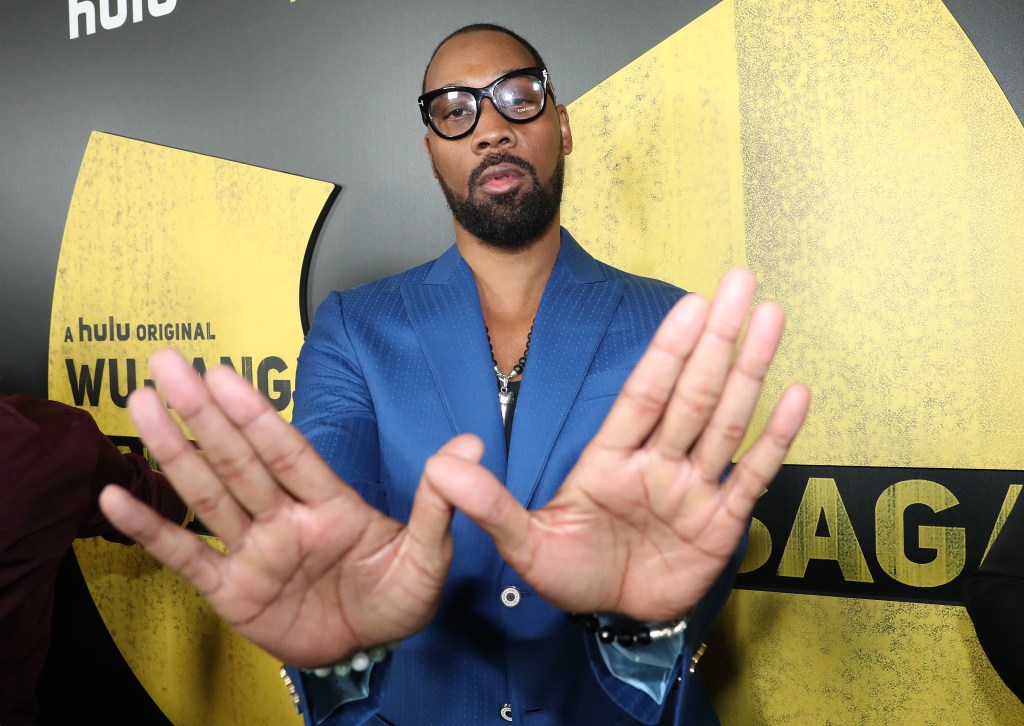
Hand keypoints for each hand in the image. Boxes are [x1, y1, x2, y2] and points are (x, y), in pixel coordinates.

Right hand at [99, 349, 468, 666]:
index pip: (288, 451)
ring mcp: (254, 551)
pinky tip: (117, 497)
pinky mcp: (231, 591)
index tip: (225, 376)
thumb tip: (469, 446)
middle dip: (204, 412)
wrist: (373, 647)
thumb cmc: (399, 593)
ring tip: (143, 404)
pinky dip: (151, 528)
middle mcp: (284, 517)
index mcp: (330, 503)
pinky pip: (186, 557)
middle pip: (239, 459)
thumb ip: (438, 502)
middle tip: (169, 362)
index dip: (256, 415)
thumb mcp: (428, 552)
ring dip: (175, 451)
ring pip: (208, 494)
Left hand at [422, 268, 808, 621]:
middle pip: (692, 392)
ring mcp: (693, 489)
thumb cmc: (569, 572)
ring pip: (725, 420)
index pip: (643, 394)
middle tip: (740, 281)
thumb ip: (490, 504)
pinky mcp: (722, 524)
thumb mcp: (523, 543)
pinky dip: (776, 438)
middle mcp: (657, 463)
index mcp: (610, 459)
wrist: (611, 618)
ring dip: (748, 369)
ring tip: (770, 317)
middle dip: (716, 338)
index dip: (667, 351)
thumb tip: (443, 467)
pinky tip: (796, 395)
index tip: (689, 305)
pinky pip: (752, 475)